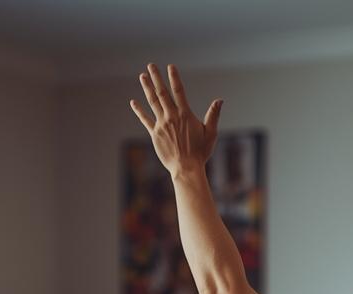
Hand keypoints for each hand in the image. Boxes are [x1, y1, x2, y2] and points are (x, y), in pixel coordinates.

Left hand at [130, 63, 222, 179]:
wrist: (186, 168)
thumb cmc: (201, 152)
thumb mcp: (211, 133)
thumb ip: (213, 115)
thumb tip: (220, 100)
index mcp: (185, 114)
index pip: (179, 91)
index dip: (174, 78)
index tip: (170, 67)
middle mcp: (172, 116)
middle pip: (162, 93)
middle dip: (156, 78)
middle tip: (150, 66)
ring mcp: (162, 124)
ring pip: (153, 102)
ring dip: (147, 88)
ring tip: (142, 76)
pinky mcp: (155, 134)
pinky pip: (145, 119)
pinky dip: (139, 110)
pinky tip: (133, 102)